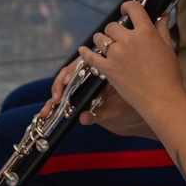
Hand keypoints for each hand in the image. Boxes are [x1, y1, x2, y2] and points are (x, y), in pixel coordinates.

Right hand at [40, 54, 155, 138]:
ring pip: (65, 88)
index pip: (84, 64)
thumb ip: (101, 113)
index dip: (73, 70)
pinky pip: (65, 103)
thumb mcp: (119, 110)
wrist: (140, 121)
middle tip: (56, 96)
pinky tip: (46, 113)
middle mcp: (93, 78)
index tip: (67, 80)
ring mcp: (86, 90)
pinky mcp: (81, 104)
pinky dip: (54, 107)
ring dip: (53, 97)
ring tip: (49, 108)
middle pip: (70, 74)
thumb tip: (83, 118)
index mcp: (104, 71)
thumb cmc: (136, 109)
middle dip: (60, 84)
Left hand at [77, 1, 185, 129]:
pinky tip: (82, 50)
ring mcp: (117, 54)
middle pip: (112, 26)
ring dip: (101, 40)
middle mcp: (130, 40)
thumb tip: (164, 15)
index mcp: (146, 32)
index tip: (125, 11)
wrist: (162, 99)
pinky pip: (91, 57)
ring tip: (104, 45)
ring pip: (100, 38)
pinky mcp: (108, 69)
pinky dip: (85, 53)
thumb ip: (162, 30)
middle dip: (114, 30)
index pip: (133, 8)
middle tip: (117, 37)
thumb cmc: (168, 75)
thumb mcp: (168, 49)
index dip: (127, 7)